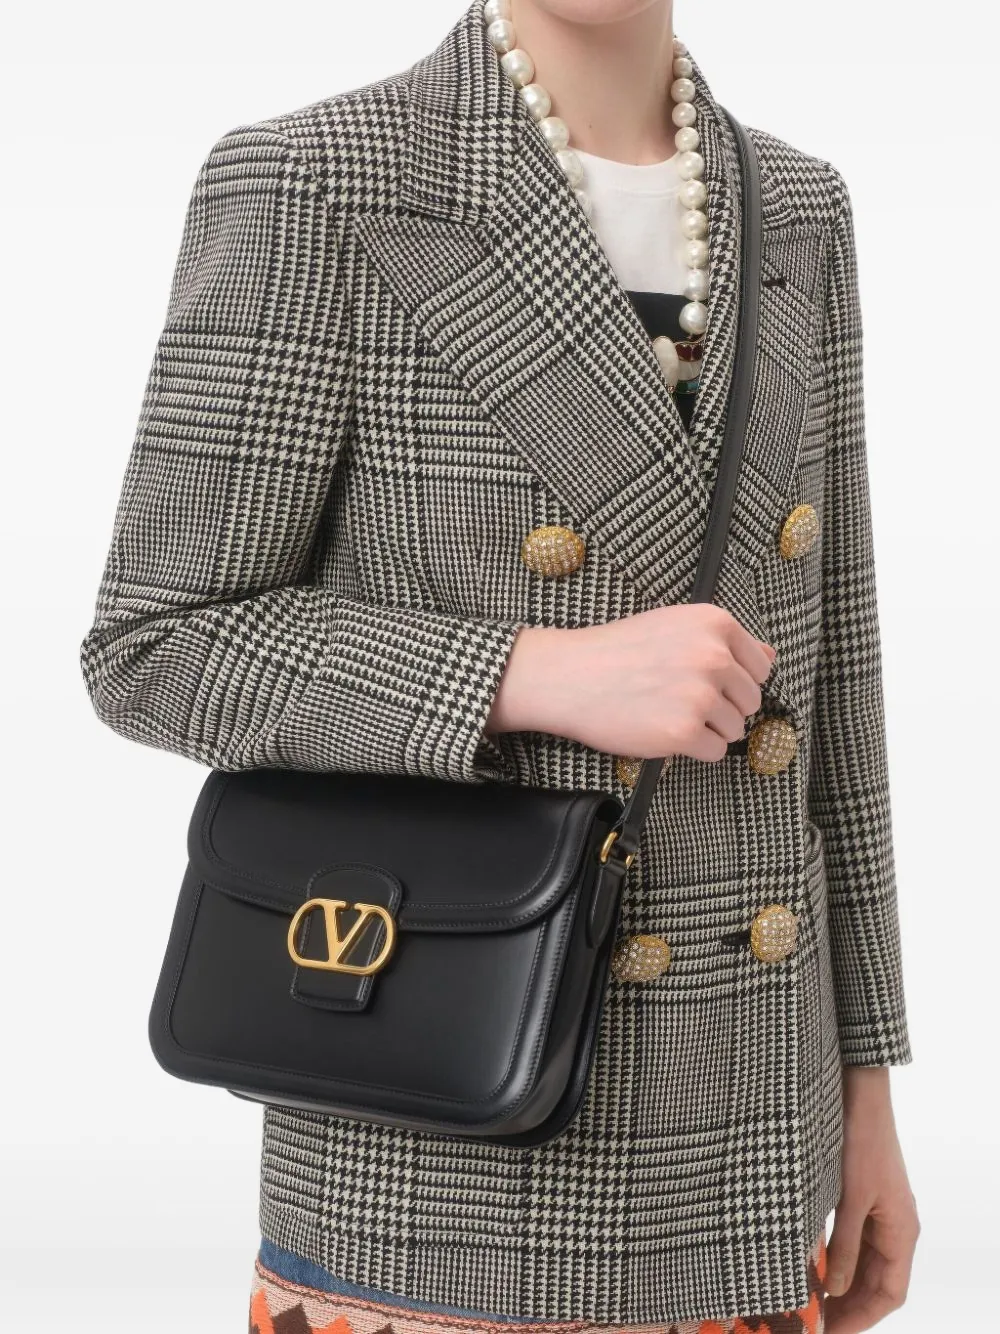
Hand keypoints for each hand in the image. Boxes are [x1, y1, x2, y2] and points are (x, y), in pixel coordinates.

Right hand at [487, 603, 775, 760]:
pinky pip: (715, 752)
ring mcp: (700, 695)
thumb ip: (724, 641)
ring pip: (735, 729)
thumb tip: (770, 656)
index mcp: (715, 624)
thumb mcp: (674, 627)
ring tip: (667, 713)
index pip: (760, 666)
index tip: (704, 681)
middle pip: (750, 700)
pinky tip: (663, 730)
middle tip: (680, 700)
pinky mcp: (684, 732)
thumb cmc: (618, 651)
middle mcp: (713, 656)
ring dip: (707, 729)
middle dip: (722, 707)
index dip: (734, 681)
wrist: (569, 676)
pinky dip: (693, 749)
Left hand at [825, 1067, 919, 1332]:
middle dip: (849, 1307)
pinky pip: (854, 1239)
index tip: (832, 1333)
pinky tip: (813, 1263)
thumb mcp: (848, 1198)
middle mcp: (895, 1226)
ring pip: (864, 1263)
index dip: (863, 1319)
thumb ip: (843, 1246)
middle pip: (877, 1283)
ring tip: (811, 1300)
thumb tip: (836, 1289)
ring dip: (842, 1283)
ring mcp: (880, 1211)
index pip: (889, 1293)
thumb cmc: (860, 1140)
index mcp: (901, 1231)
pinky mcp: (862, 1196)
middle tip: (815, 1321)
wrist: (859, 1093)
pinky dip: (836, 1256)